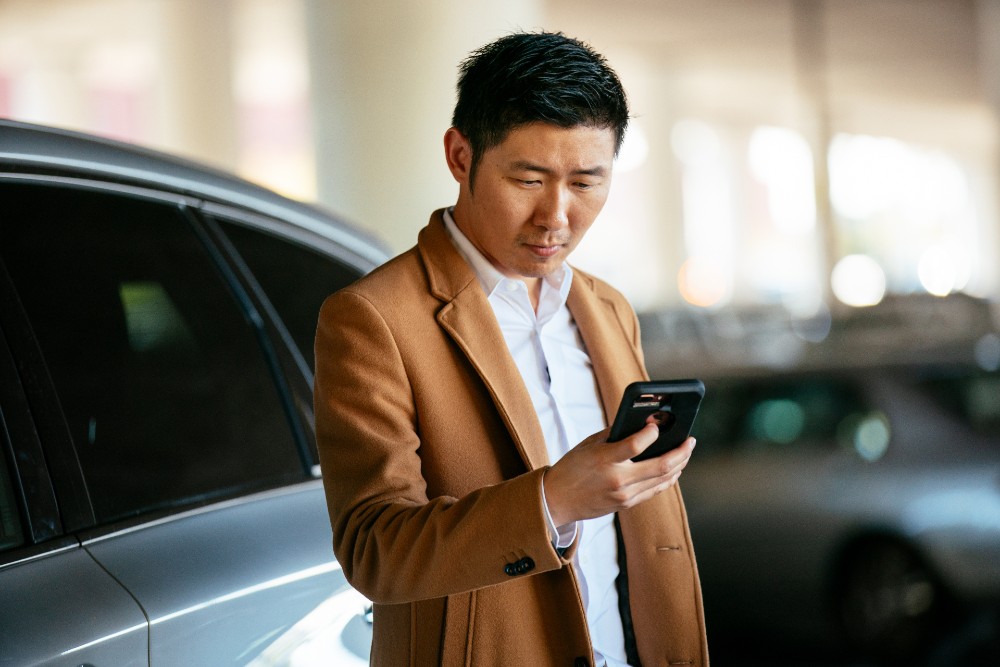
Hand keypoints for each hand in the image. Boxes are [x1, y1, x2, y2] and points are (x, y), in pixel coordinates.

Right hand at [543, 424, 695, 526]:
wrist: (557, 500)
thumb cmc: (571, 468)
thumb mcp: (588, 445)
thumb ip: (615, 434)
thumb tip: (641, 425)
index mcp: (604, 460)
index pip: (636, 445)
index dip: (652, 433)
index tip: (657, 425)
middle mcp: (618, 479)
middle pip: (660, 466)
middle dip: (681, 452)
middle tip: (690, 440)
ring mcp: (624, 495)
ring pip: (663, 480)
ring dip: (679, 465)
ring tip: (686, 452)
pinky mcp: (626, 504)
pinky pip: (654, 490)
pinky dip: (668, 479)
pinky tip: (674, 469)